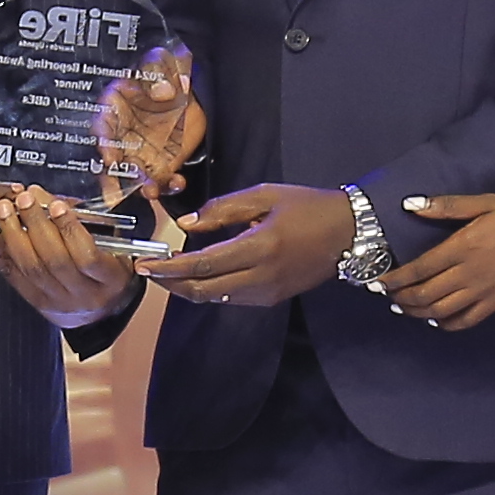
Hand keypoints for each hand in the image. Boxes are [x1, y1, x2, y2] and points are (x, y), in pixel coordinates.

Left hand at [0, 186, 147, 332]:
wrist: (105, 307)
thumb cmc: (111, 266)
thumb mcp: (115, 242)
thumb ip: (89, 217)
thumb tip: (53, 194)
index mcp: (111, 279)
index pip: (87, 256)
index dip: (70, 229)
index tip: (56, 205)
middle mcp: (85, 295)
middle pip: (55, 260)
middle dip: (36, 225)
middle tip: (24, 200)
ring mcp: (60, 303)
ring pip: (32, 269)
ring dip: (15, 236)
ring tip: (6, 210)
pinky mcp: (40, 305)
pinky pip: (17, 279)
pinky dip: (6, 255)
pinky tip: (0, 235)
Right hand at [99, 47, 209, 221]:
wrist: (191, 91)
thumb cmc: (167, 72)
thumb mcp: (164, 60)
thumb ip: (160, 71)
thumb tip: (162, 91)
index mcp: (114, 105)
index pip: (102, 126)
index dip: (103, 142)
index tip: (109, 156)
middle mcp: (121, 134)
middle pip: (112, 158)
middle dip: (115, 175)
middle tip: (123, 186)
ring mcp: (138, 152)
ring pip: (133, 175)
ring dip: (139, 186)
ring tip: (150, 190)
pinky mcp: (158, 165)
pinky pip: (161, 180)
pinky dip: (168, 185)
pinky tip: (177, 182)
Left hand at [146, 180, 356, 308]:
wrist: (348, 234)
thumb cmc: (308, 207)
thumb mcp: (265, 195)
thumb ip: (224, 209)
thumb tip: (188, 224)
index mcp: (260, 246)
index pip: (203, 263)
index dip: (170, 266)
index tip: (145, 264)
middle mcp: (262, 276)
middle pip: (203, 289)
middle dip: (171, 282)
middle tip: (149, 271)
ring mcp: (268, 292)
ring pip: (215, 297)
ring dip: (188, 286)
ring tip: (168, 271)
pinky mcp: (272, 299)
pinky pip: (231, 298)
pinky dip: (209, 288)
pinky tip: (199, 274)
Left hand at [390, 193, 494, 331]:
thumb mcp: (488, 202)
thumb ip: (448, 206)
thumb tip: (412, 205)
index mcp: (463, 247)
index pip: (419, 268)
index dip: (395, 278)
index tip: (378, 280)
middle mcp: (469, 274)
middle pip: (425, 294)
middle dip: (401, 297)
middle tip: (386, 295)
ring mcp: (484, 292)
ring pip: (442, 311)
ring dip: (418, 312)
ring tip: (404, 307)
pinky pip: (466, 320)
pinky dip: (447, 323)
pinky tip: (437, 319)